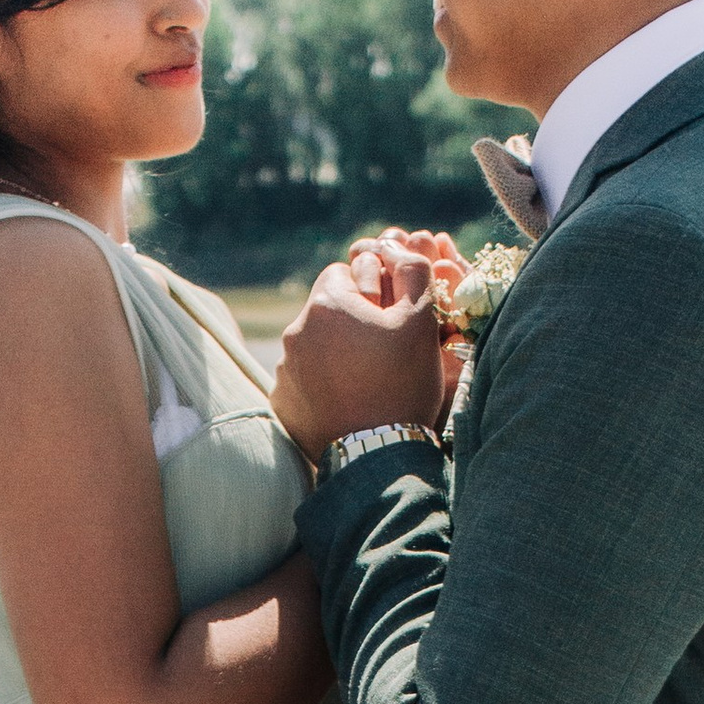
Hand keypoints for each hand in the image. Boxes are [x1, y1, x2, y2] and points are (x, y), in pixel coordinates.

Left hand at [270, 241, 444, 462]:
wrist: (376, 457)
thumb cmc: (403, 385)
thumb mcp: (421, 322)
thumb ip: (412, 271)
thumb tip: (394, 246)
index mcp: (326, 304)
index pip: (346, 273)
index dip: (372, 291)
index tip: (388, 317)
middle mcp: (295, 331)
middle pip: (326, 308)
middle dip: (350, 319)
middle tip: (379, 350)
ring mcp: (284, 369)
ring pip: (313, 344)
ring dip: (335, 351)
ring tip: (365, 379)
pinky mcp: (282, 402)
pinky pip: (302, 379)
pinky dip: (321, 383)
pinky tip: (347, 400)